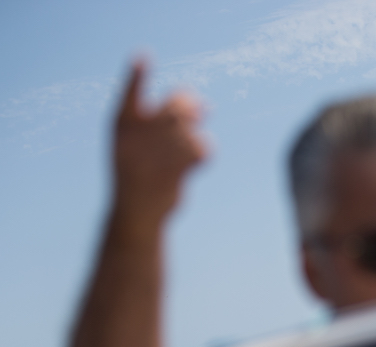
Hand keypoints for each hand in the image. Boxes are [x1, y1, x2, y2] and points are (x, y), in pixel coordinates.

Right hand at [112, 59, 207, 224]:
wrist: (137, 211)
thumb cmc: (137, 171)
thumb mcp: (139, 144)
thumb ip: (164, 121)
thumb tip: (204, 104)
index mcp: (122, 125)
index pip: (129, 94)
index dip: (137, 76)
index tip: (143, 57)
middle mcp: (138, 135)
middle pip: (175, 106)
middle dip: (189, 105)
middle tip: (200, 111)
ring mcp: (157, 153)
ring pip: (190, 128)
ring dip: (194, 136)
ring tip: (184, 149)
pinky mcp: (178, 169)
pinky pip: (203, 148)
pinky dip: (204, 153)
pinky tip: (193, 164)